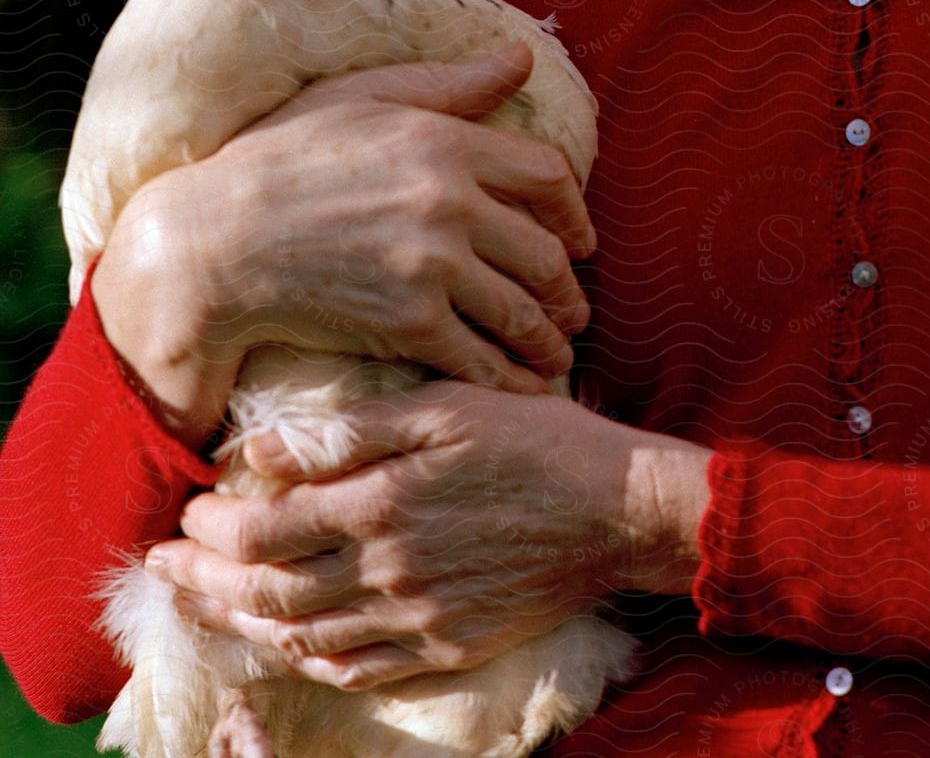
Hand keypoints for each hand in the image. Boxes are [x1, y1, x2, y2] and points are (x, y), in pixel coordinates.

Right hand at [93, 42, 596, 445]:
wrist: (217, 240)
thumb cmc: (284, 159)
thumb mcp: (368, 99)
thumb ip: (452, 86)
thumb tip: (522, 55)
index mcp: (446, 142)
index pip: (549, 175)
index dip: (575, 212)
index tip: (581, 239)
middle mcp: (450, 203)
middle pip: (546, 253)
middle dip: (568, 288)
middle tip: (574, 308)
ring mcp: (432, 266)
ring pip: (522, 311)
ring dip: (548, 338)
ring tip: (555, 351)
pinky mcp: (407, 324)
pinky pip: (481, 358)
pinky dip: (510, 377)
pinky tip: (520, 385)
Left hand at [145, 380, 711, 691]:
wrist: (618, 509)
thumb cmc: (537, 439)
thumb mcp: (448, 406)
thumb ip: (351, 431)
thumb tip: (260, 448)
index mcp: (383, 504)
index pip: (264, 531)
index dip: (212, 526)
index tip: (190, 508)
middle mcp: (389, 571)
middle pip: (268, 593)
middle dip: (204, 583)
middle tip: (164, 567)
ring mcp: (418, 619)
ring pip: (303, 638)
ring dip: (242, 625)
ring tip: (206, 606)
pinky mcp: (448, 646)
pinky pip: (358, 668)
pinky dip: (309, 659)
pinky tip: (291, 642)